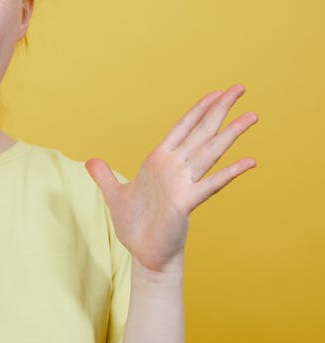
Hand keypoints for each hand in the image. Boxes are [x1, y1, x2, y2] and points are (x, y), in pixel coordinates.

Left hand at [85, 85, 257, 272]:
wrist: (144, 254)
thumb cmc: (135, 226)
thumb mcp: (114, 195)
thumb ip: (104, 176)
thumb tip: (90, 161)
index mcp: (160, 161)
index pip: (183, 128)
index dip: (199, 109)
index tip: (216, 92)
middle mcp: (175, 168)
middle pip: (201, 132)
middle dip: (220, 109)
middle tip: (240, 88)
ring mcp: (183, 184)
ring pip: (210, 152)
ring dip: (230, 133)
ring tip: (252, 115)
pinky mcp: (186, 203)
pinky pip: (210, 184)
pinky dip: (229, 173)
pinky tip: (249, 161)